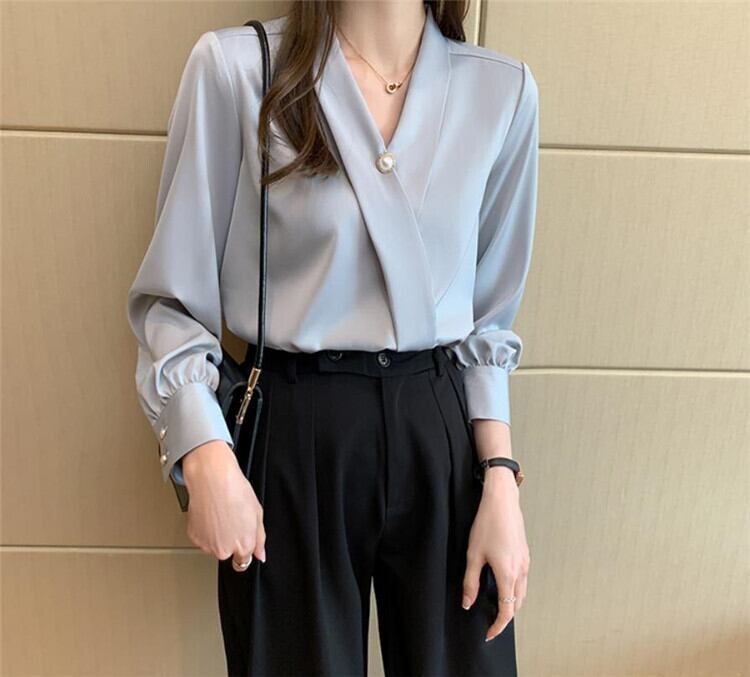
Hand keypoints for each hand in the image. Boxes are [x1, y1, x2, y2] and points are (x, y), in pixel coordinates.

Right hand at [181, 440, 265, 571]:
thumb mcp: (258, 513)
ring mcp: (208, 545)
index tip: (240, 536)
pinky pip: (202, 539)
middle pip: (228, 553)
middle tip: (230, 520)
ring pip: (214, 546)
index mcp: (244, 545)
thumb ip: (260, 539)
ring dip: (217, 536)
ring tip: (220, 515)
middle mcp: (225, 550)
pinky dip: (205, 530)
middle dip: (230, 541)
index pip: (244, 560)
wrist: (212, 479)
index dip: (243, 546)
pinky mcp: (194, 538)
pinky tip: (210, 515)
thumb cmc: (235, 491)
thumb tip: (261, 555)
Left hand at [462, 466, 529, 641]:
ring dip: (512, 604)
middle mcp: (521, 571)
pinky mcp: (525, 554)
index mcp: (508, 574)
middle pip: (517, 604)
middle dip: (505, 618)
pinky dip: (515, 591)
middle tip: (491, 624)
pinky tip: (503, 585)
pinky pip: (523, 580)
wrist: (502, 502)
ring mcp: (525, 562)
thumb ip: (470, 582)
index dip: (498, 625)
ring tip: (496, 607)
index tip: (489, 633)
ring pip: (522, 593)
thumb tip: (468, 603)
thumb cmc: (487, 525)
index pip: (506, 610)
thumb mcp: (473, 555)